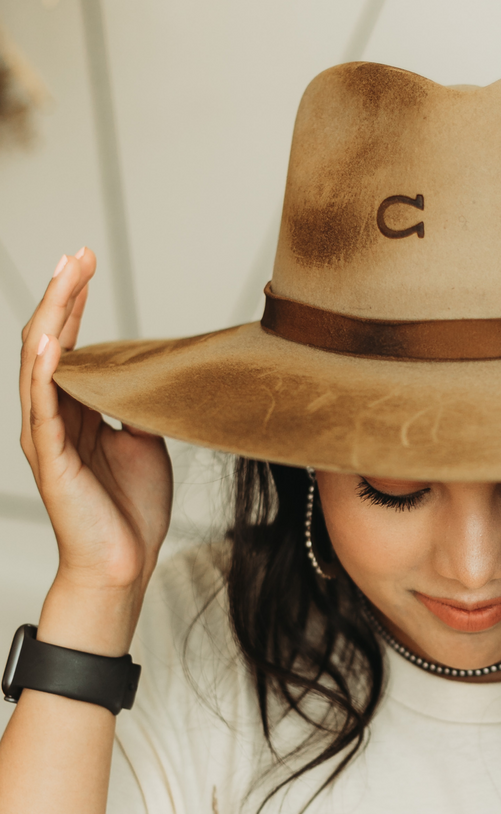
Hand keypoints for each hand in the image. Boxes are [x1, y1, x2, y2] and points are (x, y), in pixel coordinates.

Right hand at [19, 249, 171, 648]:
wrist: (124, 561)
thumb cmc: (131, 505)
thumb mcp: (144, 439)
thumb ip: (135, 403)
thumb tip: (147, 374)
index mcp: (75, 408)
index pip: (71, 343)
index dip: (76, 301)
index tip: (87, 261)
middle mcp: (53, 414)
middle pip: (51, 340)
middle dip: (64, 294)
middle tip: (78, 252)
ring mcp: (46, 434)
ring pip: (41, 363)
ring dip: (56, 316)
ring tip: (67, 275)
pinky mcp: (50, 457)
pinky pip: (43, 406)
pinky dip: (47, 369)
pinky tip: (54, 338)